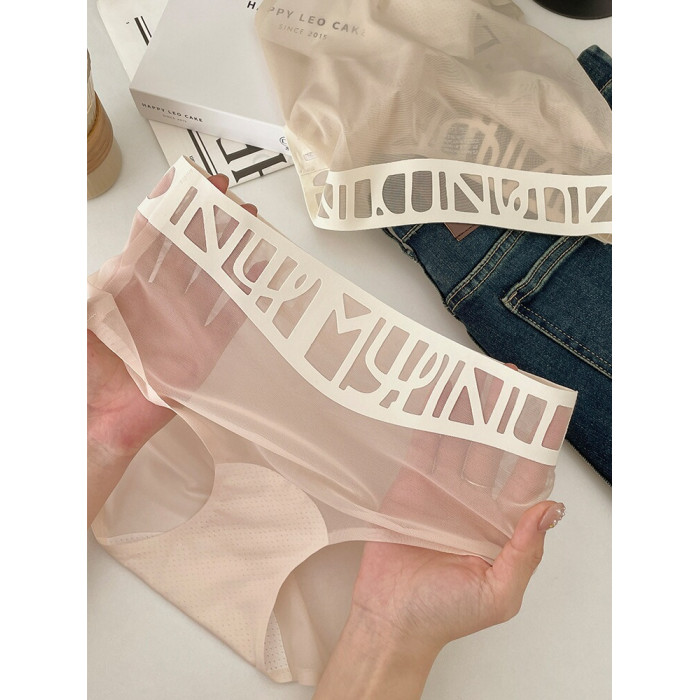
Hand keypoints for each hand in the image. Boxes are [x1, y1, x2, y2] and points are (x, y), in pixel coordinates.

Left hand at [87, 173, 256, 525]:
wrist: (95, 423)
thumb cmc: (81, 371)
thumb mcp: (84, 312)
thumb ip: (104, 279)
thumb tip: (127, 243)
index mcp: (128, 285)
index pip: (153, 235)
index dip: (172, 206)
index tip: (190, 182)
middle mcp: (159, 300)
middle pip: (191, 252)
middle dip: (213, 224)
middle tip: (232, 202)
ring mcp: (184, 324)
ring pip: (215, 280)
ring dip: (235, 255)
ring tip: (254, 231)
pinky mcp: (203, 352)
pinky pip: (228, 321)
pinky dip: (245, 298)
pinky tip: (257, 276)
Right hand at [314, 365, 567, 698]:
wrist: (391, 620)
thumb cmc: (446, 614)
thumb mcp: (499, 593)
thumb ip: (526, 552)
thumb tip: (552, 511)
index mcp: (502, 524)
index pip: (527, 475)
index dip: (539, 442)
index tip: (548, 410)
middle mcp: (475, 501)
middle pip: (494, 447)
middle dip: (502, 414)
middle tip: (508, 378)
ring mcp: (441, 490)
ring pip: (460, 440)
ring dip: (467, 409)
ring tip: (474, 375)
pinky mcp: (410, 485)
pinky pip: (423, 446)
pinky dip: (430, 421)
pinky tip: (438, 397)